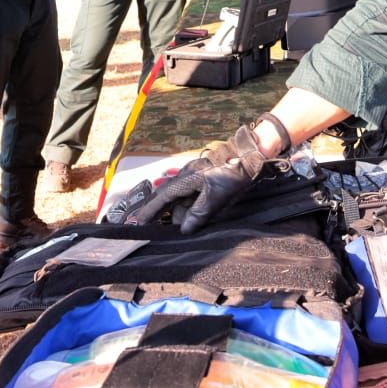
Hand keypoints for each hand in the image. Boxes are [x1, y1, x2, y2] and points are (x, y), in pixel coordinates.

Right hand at [121, 124, 265, 232]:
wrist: (248, 158)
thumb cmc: (230, 177)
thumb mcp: (214, 199)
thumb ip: (197, 214)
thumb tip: (183, 229)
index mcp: (185, 180)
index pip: (162, 198)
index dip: (150, 211)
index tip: (138, 221)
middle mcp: (186, 177)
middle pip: (168, 198)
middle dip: (159, 213)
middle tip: (148, 226)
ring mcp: (195, 177)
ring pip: (180, 198)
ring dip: (177, 213)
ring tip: (174, 227)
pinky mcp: (204, 179)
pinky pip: (189, 196)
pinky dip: (186, 207)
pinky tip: (187, 217)